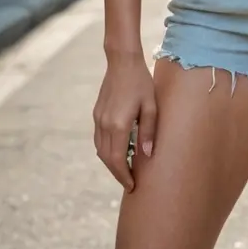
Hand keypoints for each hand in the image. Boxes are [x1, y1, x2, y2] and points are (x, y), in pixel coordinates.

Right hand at [92, 51, 157, 191]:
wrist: (122, 62)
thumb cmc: (141, 82)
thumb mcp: (151, 106)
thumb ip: (149, 131)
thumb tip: (147, 155)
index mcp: (119, 125)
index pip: (118, 159)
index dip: (124, 175)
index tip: (132, 186)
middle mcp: (104, 125)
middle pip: (107, 158)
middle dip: (117, 173)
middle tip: (130, 182)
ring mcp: (98, 119)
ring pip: (100, 150)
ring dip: (111, 163)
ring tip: (125, 169)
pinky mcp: (97, 113)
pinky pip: (99, 139)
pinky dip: (107, 150)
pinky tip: (118, 151)